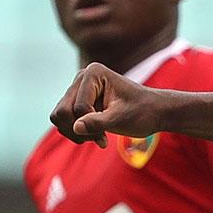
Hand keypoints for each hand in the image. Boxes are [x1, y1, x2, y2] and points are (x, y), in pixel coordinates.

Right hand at [51, 62, 167, 144]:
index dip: (91, 126)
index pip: (79, 107)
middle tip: (99, 138)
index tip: (106, 137)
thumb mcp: (121, 119)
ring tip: (97, 137)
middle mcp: (81, 77)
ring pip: (59, 117)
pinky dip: (76, 131)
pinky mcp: (77, 101)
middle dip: (78, 130)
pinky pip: (63, 120)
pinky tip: (95, 135)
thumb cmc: (142, 112)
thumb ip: (98, 123)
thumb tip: (76, 127)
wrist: (153, 112)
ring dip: (76, 132)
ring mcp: (77, 89)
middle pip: (62, 111)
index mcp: (93, 73)